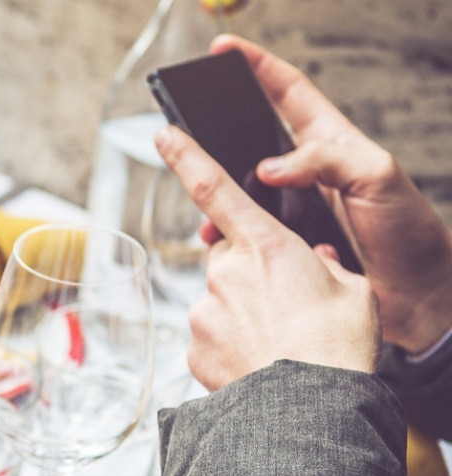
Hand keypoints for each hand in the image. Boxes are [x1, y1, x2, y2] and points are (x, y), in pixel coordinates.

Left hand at [156, 124, 379, 390]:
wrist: (309, 409)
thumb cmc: (338, 347)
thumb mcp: (352, 290)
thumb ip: (325, 267)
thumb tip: (315, 265)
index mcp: (265, 246)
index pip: (214, 188)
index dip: (186, 156)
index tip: (164, 134)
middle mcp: (224, 273)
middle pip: (228, 260)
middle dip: (249, 275)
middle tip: (285, 306)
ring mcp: (203, 312)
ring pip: (218, 304)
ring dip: (242, 316)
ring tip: (279, 344)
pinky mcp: (192, 349)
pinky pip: (210, 339)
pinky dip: (230, 348)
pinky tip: (258, 363)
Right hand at [208, 35, 451, 353]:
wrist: (414, 297)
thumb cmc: (408, 234)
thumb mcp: (378, 177)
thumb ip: (325, 160)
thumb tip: (269, 167)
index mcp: (330, 144)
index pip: (287, 92)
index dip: (256, 67)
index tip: (224, 51)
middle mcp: (305, 174)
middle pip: (249, 144)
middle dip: (216, 140)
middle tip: (188, 135)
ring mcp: (292, 209)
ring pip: (240, 195)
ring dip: (217, 202)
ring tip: (206, 216)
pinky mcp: (284, 245)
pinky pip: (245, 234)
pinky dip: (228, 239)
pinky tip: (222, 245)